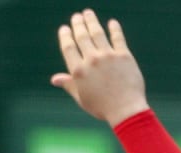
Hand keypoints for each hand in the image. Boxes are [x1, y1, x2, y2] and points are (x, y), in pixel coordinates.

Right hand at [50, 10, 148, 126]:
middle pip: (82, 37)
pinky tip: (112, 23)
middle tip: (77, 16)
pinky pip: (118, 38)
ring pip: (97, 33)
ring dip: (92, 21)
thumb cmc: (102, 107)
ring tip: (88, 13)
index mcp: (77, 70)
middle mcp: (91, 60)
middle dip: (78, 24)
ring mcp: (108, 57)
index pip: (68, 47)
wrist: (126, 110)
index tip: (65, 28)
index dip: (66, 36)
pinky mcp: (124, 56)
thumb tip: (54, 79)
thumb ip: (69, 84)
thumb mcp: (81, 98)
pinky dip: (115, 29)